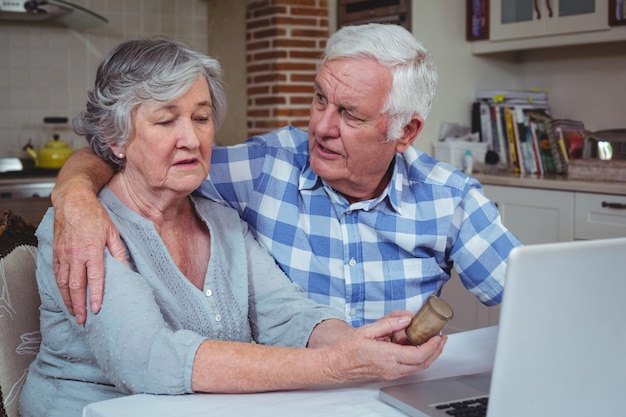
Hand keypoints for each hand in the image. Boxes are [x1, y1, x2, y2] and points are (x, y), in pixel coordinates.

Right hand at [52, 179, 126, 323]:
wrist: (72, 201)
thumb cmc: (94, 215)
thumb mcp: (113, 232)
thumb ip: (118, 252)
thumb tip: (127, 269)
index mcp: (92, 250)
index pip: (95, 278)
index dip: (96, 295)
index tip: (97, 309)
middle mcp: (75, 255)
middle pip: (76, 286)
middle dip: (79, 305)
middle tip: (83, 320)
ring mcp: (63, 254)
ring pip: (64, 283)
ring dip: (68, 300)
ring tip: (74, 313)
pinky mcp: (56, 253)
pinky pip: (56, 274)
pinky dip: (60, 288)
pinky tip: (64, 296)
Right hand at [326, 315, 446, 381]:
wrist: (335, 364)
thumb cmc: (346, 349)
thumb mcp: (367, 330)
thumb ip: (388, 324)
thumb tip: (406, 319)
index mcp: (387, 356)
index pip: (418, 354)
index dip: (432, 346)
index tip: (438, 336)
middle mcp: (391, 368)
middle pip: (423, 363)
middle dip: (436, 351)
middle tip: (442, 339)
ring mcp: (390, 373)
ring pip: (417, 367)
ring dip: (428, 355)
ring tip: (431, 341)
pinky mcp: (388, 374)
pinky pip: (408, 367)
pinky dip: (416, 357)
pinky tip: (413, 346)